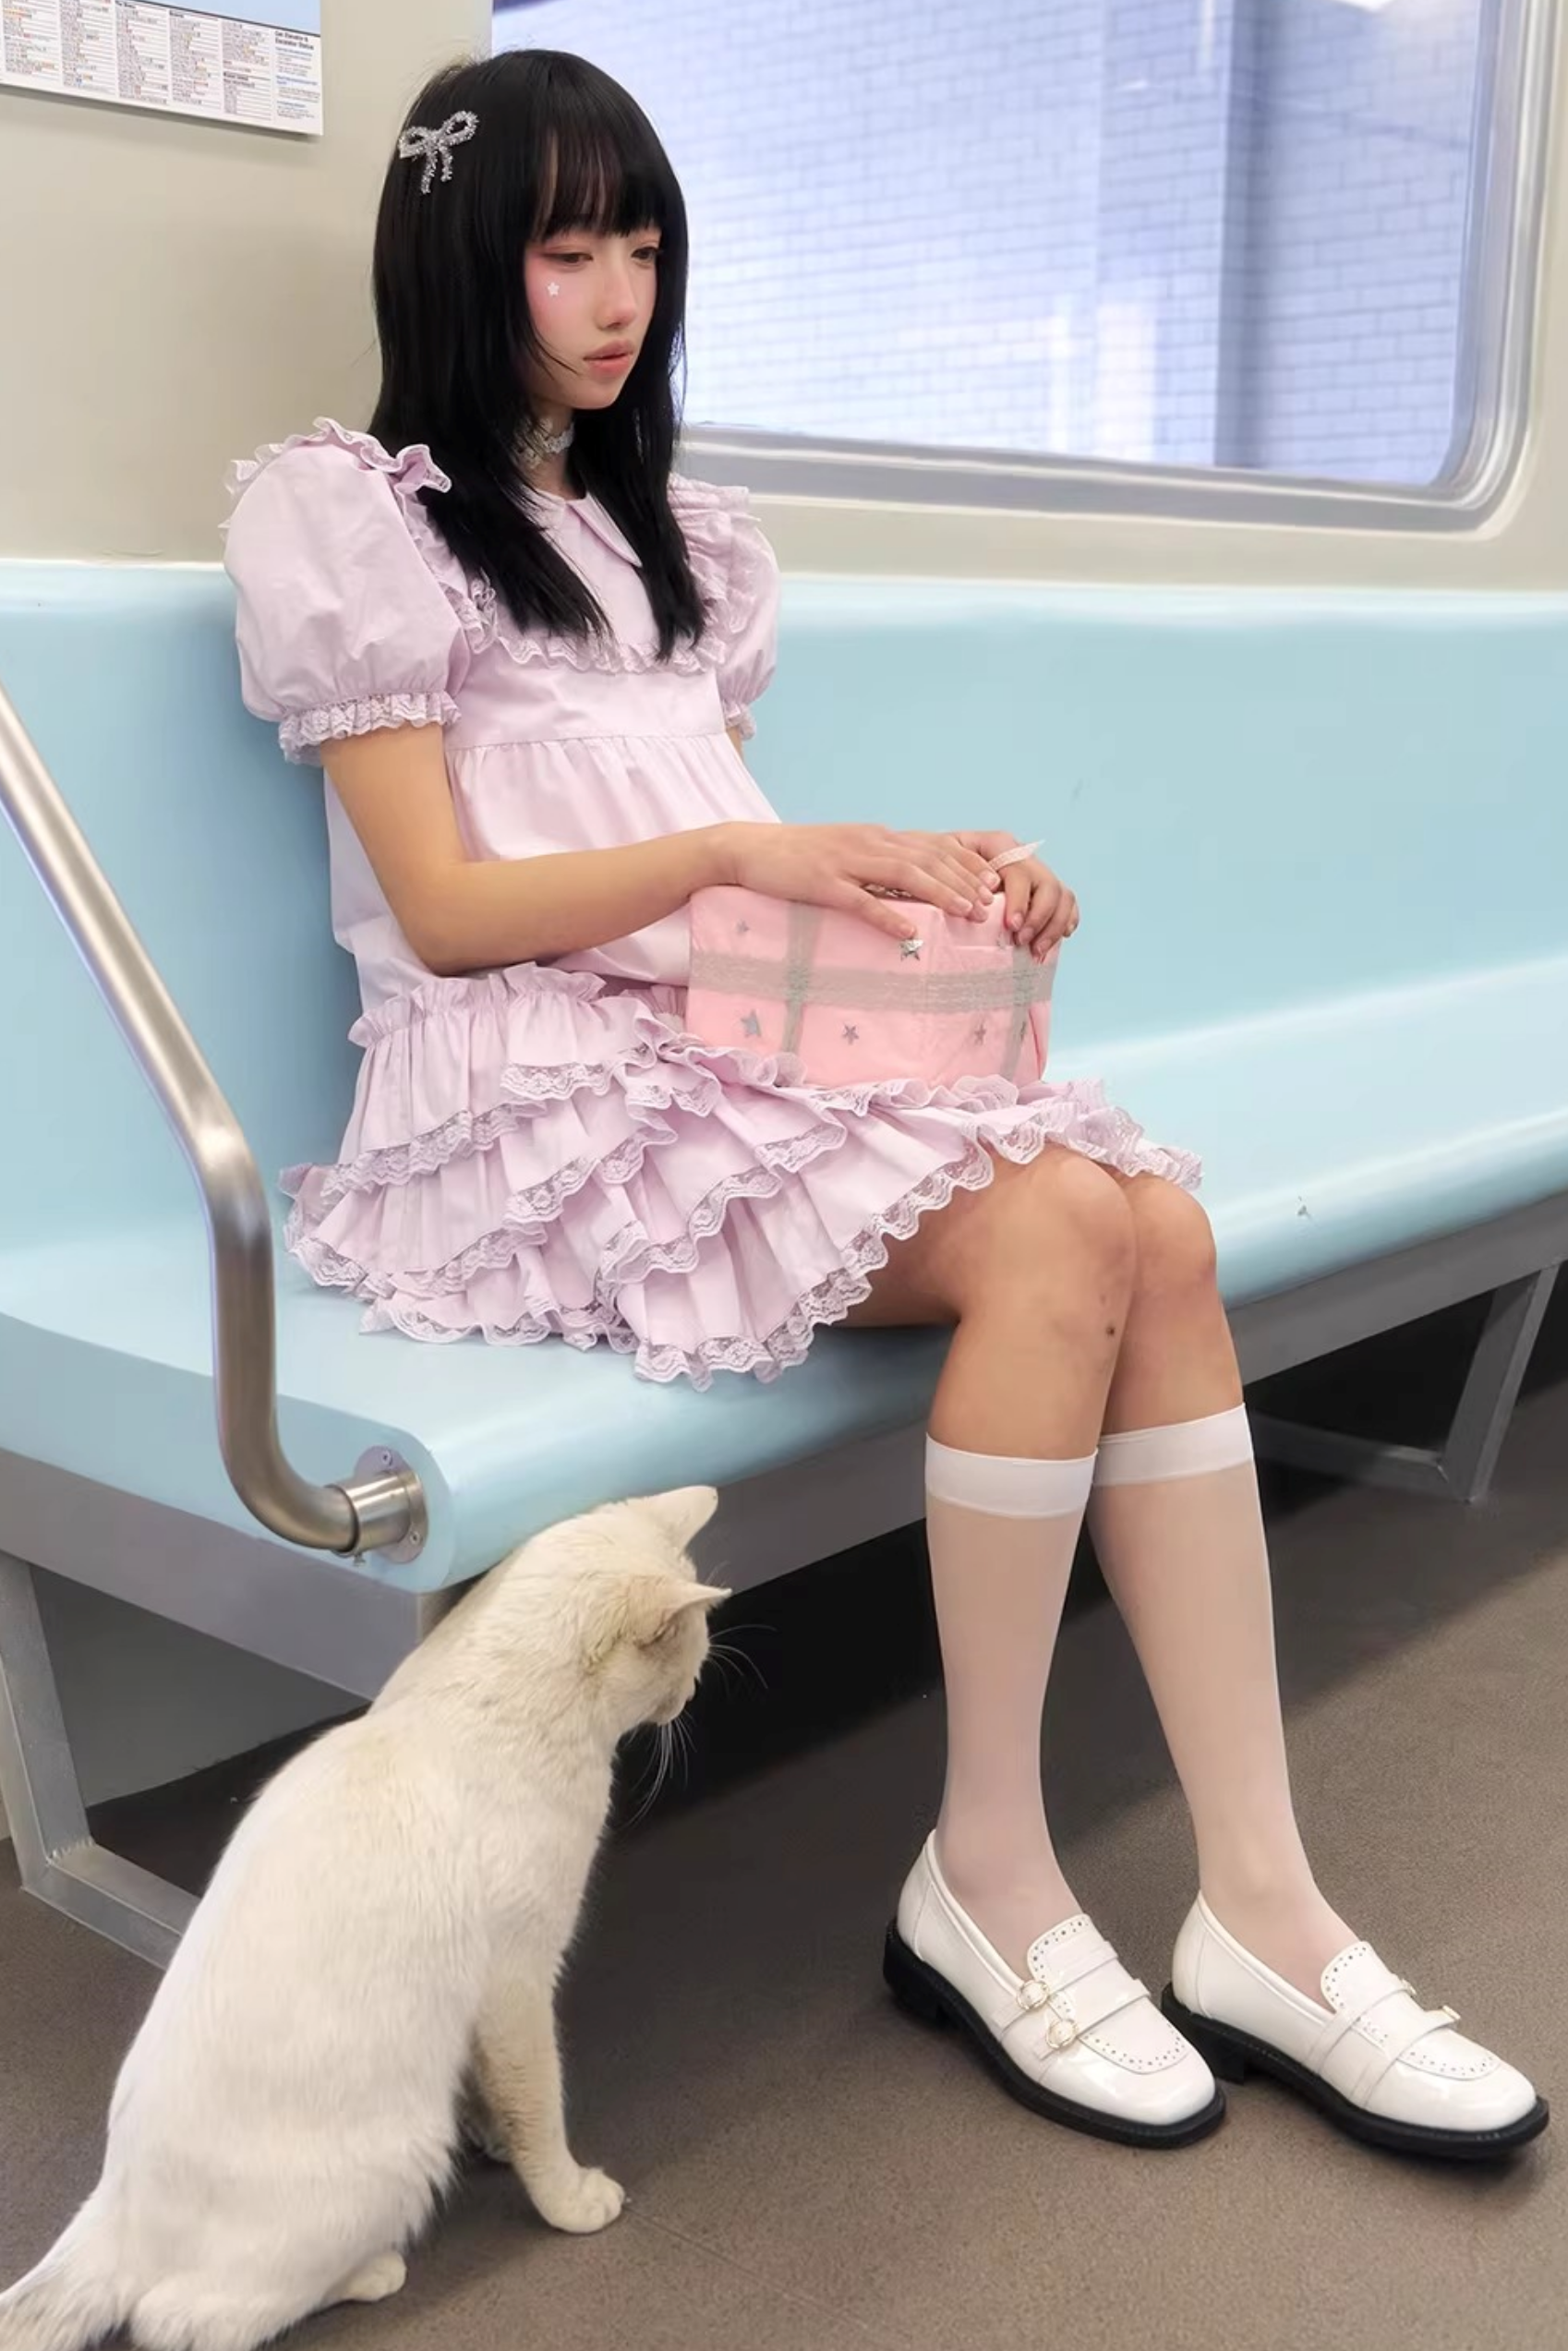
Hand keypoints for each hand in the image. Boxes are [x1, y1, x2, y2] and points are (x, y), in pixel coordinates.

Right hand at [717, 823, 998, 942]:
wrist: (750, 849)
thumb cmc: (799, 856)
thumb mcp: (847, 851)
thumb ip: (879, 862)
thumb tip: (913, 884)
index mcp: (877, 836)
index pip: (933, 844)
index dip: (966, 863)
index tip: (991, 883)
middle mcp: (868, 843)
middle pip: (928, 858)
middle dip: (963, 880)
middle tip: (989, 904)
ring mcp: (846, 861)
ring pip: (904, 874)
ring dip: (939, 893)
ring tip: (965, 913)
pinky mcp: (823, 883)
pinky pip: (861, 901)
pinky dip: (888, 915)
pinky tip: (908, 931)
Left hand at [950, 832, 1078, 962]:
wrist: (940, 866)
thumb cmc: (938, 866)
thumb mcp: (939, 861)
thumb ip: (954, 874)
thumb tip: (974, 900)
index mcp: (1001, 844)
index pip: (1021, 872)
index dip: (1020, 901)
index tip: (1012, 926)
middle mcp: (1024, 857)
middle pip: (1049, 885)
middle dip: (1040, 917)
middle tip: (1021, 942)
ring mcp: (1037, 873)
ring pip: (1062, 896)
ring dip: (1054, 925)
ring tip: (1036, 951)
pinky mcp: (1044, 891)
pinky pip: (1067, 903)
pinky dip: (1066, 920)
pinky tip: (1060, 937)